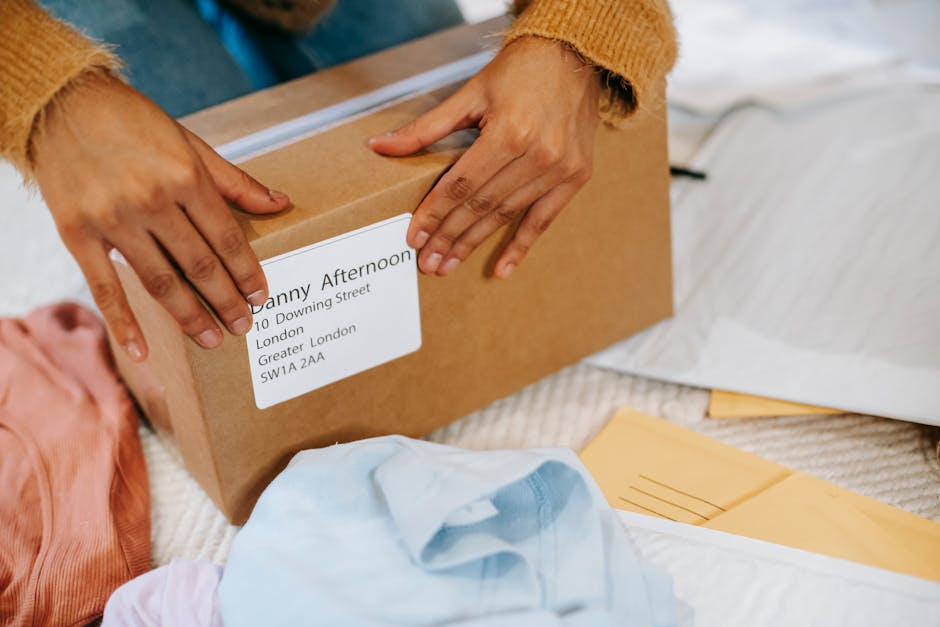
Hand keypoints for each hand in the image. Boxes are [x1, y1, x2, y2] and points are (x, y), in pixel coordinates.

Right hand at [31, 72, 290, 361]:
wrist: (60, 104)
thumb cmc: (133, 121)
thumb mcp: (191, 142)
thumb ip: (235, 181)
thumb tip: (281, 203)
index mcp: (185, 176)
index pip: (227, 238)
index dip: (247, 272)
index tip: (261, 297)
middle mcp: (151, 200)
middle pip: (199, 265)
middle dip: (226, 300)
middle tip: (245, 326)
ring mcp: (112, 220)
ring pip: (160, 282)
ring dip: (190, 316)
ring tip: (213, 339)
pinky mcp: (77, 234)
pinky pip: (105, 288)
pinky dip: (124, 324)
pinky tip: (142, 353)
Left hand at [369, 36, 599, 277]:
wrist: (573, 55)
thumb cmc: (519, 70)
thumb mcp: (470, 93)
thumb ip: (427, 127)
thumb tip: (380, 147)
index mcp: (508, 132)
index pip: (460, 185)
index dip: (434, 214)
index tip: (414, 238)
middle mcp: (537, 154)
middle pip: (481, 206)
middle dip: (450, 237)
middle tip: (428, 263)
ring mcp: (560, 169)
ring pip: (507, 216)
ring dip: (475, 243)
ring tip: (449, 264)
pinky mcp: (576, 176)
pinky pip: (543, 220)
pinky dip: (521, 246)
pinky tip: (500, 269)